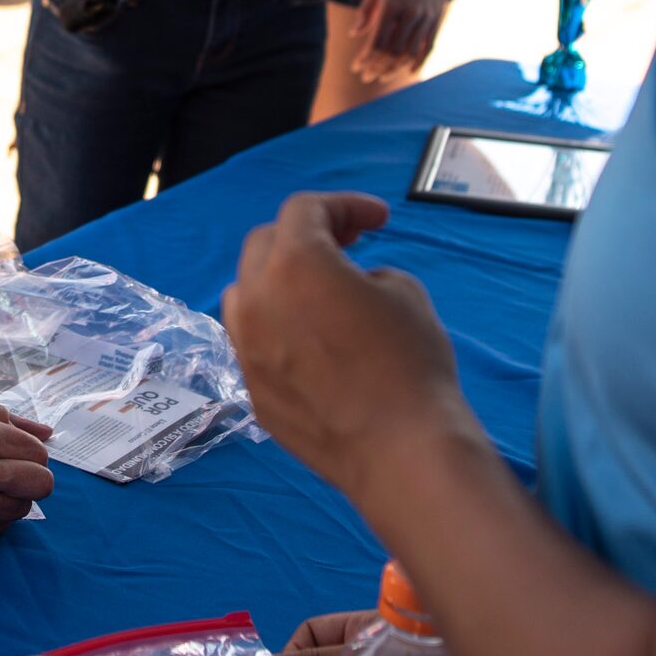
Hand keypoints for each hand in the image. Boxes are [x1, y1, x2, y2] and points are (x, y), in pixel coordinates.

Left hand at [222, 192, 481, 503]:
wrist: (400, 450)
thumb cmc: (410, 363)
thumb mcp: (404, 292)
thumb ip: (363, 272)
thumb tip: (349, 285)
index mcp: (293, 264)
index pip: (305, 210)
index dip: (345, 205)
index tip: (378, 221)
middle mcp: (255, 300)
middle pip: (267, 244)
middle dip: (308, 236)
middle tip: (351, 245)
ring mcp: (246, 348)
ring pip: (246, 292)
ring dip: (279, 279)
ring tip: (322, 292)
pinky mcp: (252, 389)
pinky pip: (254, 341)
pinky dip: (276, 327)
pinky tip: (313, 343)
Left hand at [348, 0, 460, 82]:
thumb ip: (367, 9)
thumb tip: (354, 34)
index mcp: (392, 3)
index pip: (377, 41)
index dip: (366, 59)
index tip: (356, 68)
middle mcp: (411, 13)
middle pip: (393, 52)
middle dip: (377, 68)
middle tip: (366, 77)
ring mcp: (427, 17)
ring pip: (410, 53)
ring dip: (394, 69)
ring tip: (381, 76)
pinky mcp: (438, 18)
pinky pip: (428, 47)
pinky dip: (418, 62)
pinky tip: (407, 71)